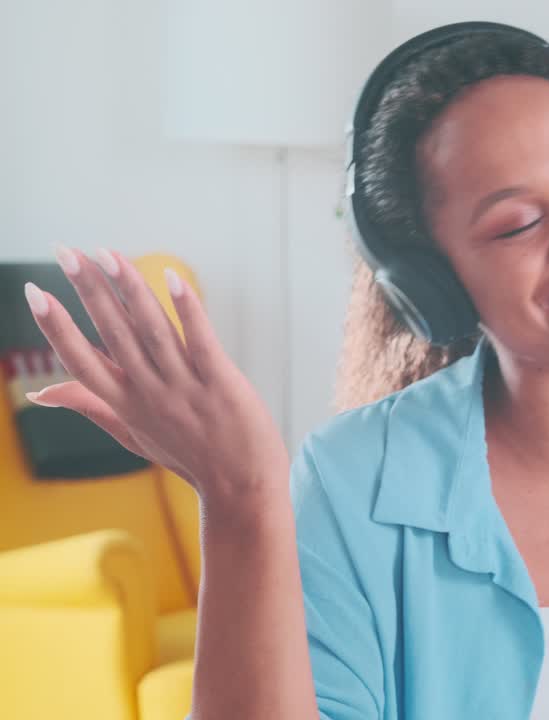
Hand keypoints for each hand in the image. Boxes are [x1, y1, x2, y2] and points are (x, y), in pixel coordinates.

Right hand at [22, 247, 288, 510]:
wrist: (242, 488)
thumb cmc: (187, 455)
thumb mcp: (131, 434)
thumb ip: (90, 406)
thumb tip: (40, 392)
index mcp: (125, 403)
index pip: (80, 360)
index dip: (55, 327)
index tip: (32, 292)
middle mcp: (149, 393)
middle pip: (112, 334)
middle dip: (88, 290)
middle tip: (65, 251)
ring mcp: (185, 387)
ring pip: (151, 331)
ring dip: (130, 290)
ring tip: (108, 254)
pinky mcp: (221, 383)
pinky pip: (200, 341)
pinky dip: (187, 309)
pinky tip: (173, 279)